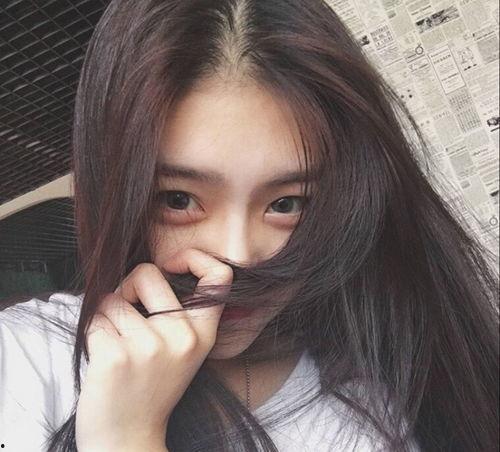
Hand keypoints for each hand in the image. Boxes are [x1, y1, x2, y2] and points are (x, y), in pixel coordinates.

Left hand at [75, 249, 231, 451]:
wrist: (128, 440)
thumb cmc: (151, 389)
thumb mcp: (181, 352)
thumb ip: (177, 314)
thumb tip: (148, 271)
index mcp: (202, 334)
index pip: (219, 277)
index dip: (194, 257)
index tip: (172, 264)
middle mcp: (181, 336)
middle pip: (147, 273)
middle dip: (128, 284)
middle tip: (126, 308)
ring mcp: (150, 346)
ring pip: (112, 299)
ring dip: (106, 317)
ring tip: (117, 346)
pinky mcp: (116, 356)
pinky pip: (93, 321)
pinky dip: (92, 334)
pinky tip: (103, 358)